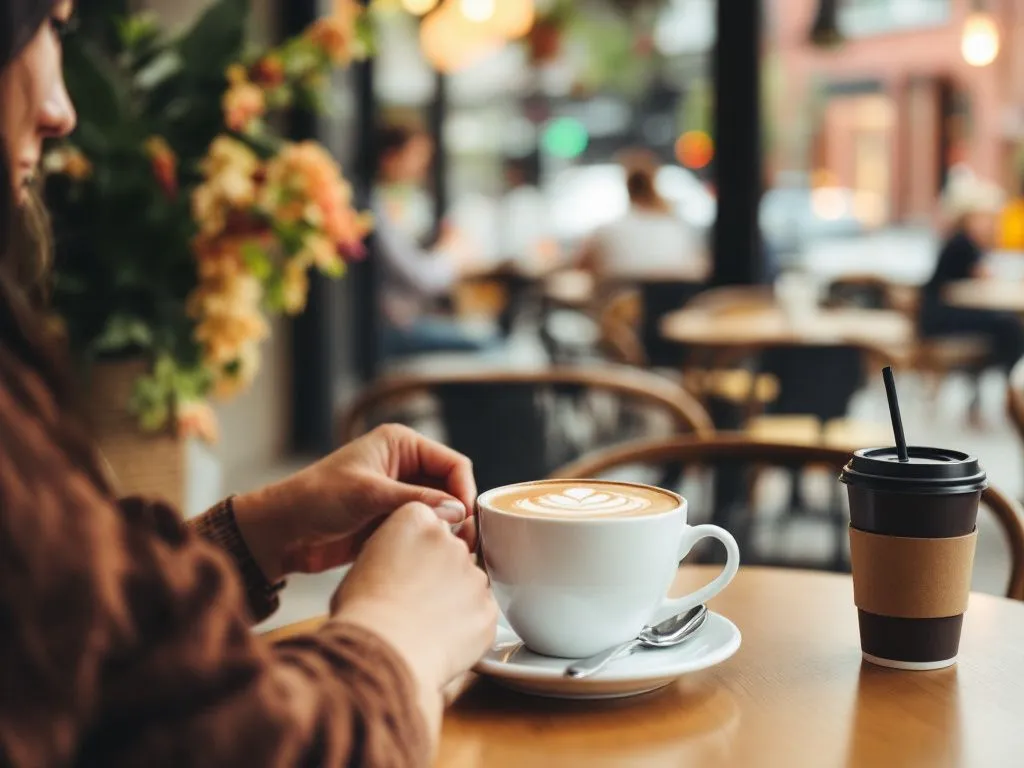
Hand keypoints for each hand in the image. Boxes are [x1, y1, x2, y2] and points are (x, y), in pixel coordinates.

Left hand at [233, 424, 475, 580]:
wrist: (282, 532)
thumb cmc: (316, 499)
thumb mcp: (368, 495)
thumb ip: (416, 500)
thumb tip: (459, 511)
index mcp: (401, 445)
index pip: (452, 463)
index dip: (464, 490)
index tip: (467, 520)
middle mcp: (405, 466)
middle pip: (452, 488)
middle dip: (459, 513)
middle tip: (465, 543)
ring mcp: (400, 495)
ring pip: (441, 512)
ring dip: (447, 530)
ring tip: (452, 554)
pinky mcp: (392, 520)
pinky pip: (424, 530)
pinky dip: (432, 542)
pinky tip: (434, 558)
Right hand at [331, 502, 497, 747]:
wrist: (387, 652)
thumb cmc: (363, 613)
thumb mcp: (362, 564)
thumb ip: (391, 551)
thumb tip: (397, 563)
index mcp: (415, 521)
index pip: (425, 520)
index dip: (415, 545)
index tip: (406, 563)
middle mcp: (450, 541)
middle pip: (451, 549)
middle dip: (438, 569)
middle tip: (415, 597)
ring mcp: (474, 574)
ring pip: (468, 580)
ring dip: (455, 596)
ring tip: (426, 623)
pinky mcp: (489, 607)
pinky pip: (480, 611)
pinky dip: (466, 624)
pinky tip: (441, 639)